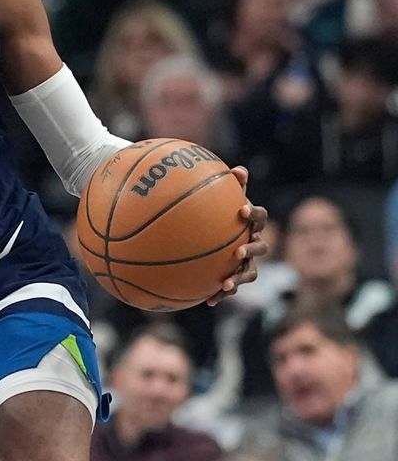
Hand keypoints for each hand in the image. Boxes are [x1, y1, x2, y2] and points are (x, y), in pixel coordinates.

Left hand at [207, 166, 269, 306]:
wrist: (215, 238)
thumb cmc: (220, 214)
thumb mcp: (222, 199)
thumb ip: (230, 186)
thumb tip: (237, 169)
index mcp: (251, 223)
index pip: (260, 217)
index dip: (254, 213)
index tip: (241, 210)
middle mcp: (254, 243)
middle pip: (261, 247)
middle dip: (251, 249)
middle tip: (238, 251)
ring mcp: (247, 263)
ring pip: (250, 273)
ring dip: (240, 278)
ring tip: (226, 283)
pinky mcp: (236, 278)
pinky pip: (231, 288)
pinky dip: (221, 294)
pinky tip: (209, 301)